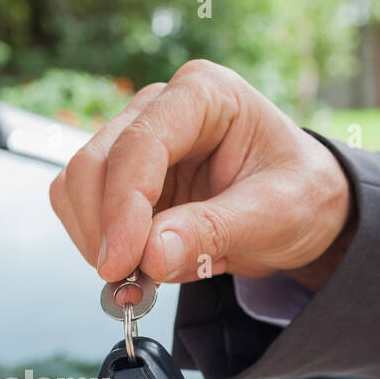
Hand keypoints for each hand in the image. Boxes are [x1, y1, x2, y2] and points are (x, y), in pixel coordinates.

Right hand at [49, 60, 353, 289]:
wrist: (303, 206)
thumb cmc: (300, 194)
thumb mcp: (276, 214)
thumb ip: (214, 231)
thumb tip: (150, 254)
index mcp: (204, 94)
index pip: (140, 144)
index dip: (123, 208)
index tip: (121, 264)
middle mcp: (159, 108)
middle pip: (94, 164)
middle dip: (104, 229)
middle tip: (128, 284)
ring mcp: (133, 141)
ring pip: (77, 188)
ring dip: (98, 241)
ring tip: (143, 278)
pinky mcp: (122, 179)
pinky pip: (84, 212)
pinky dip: (101, 246)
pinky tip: (140, 267)